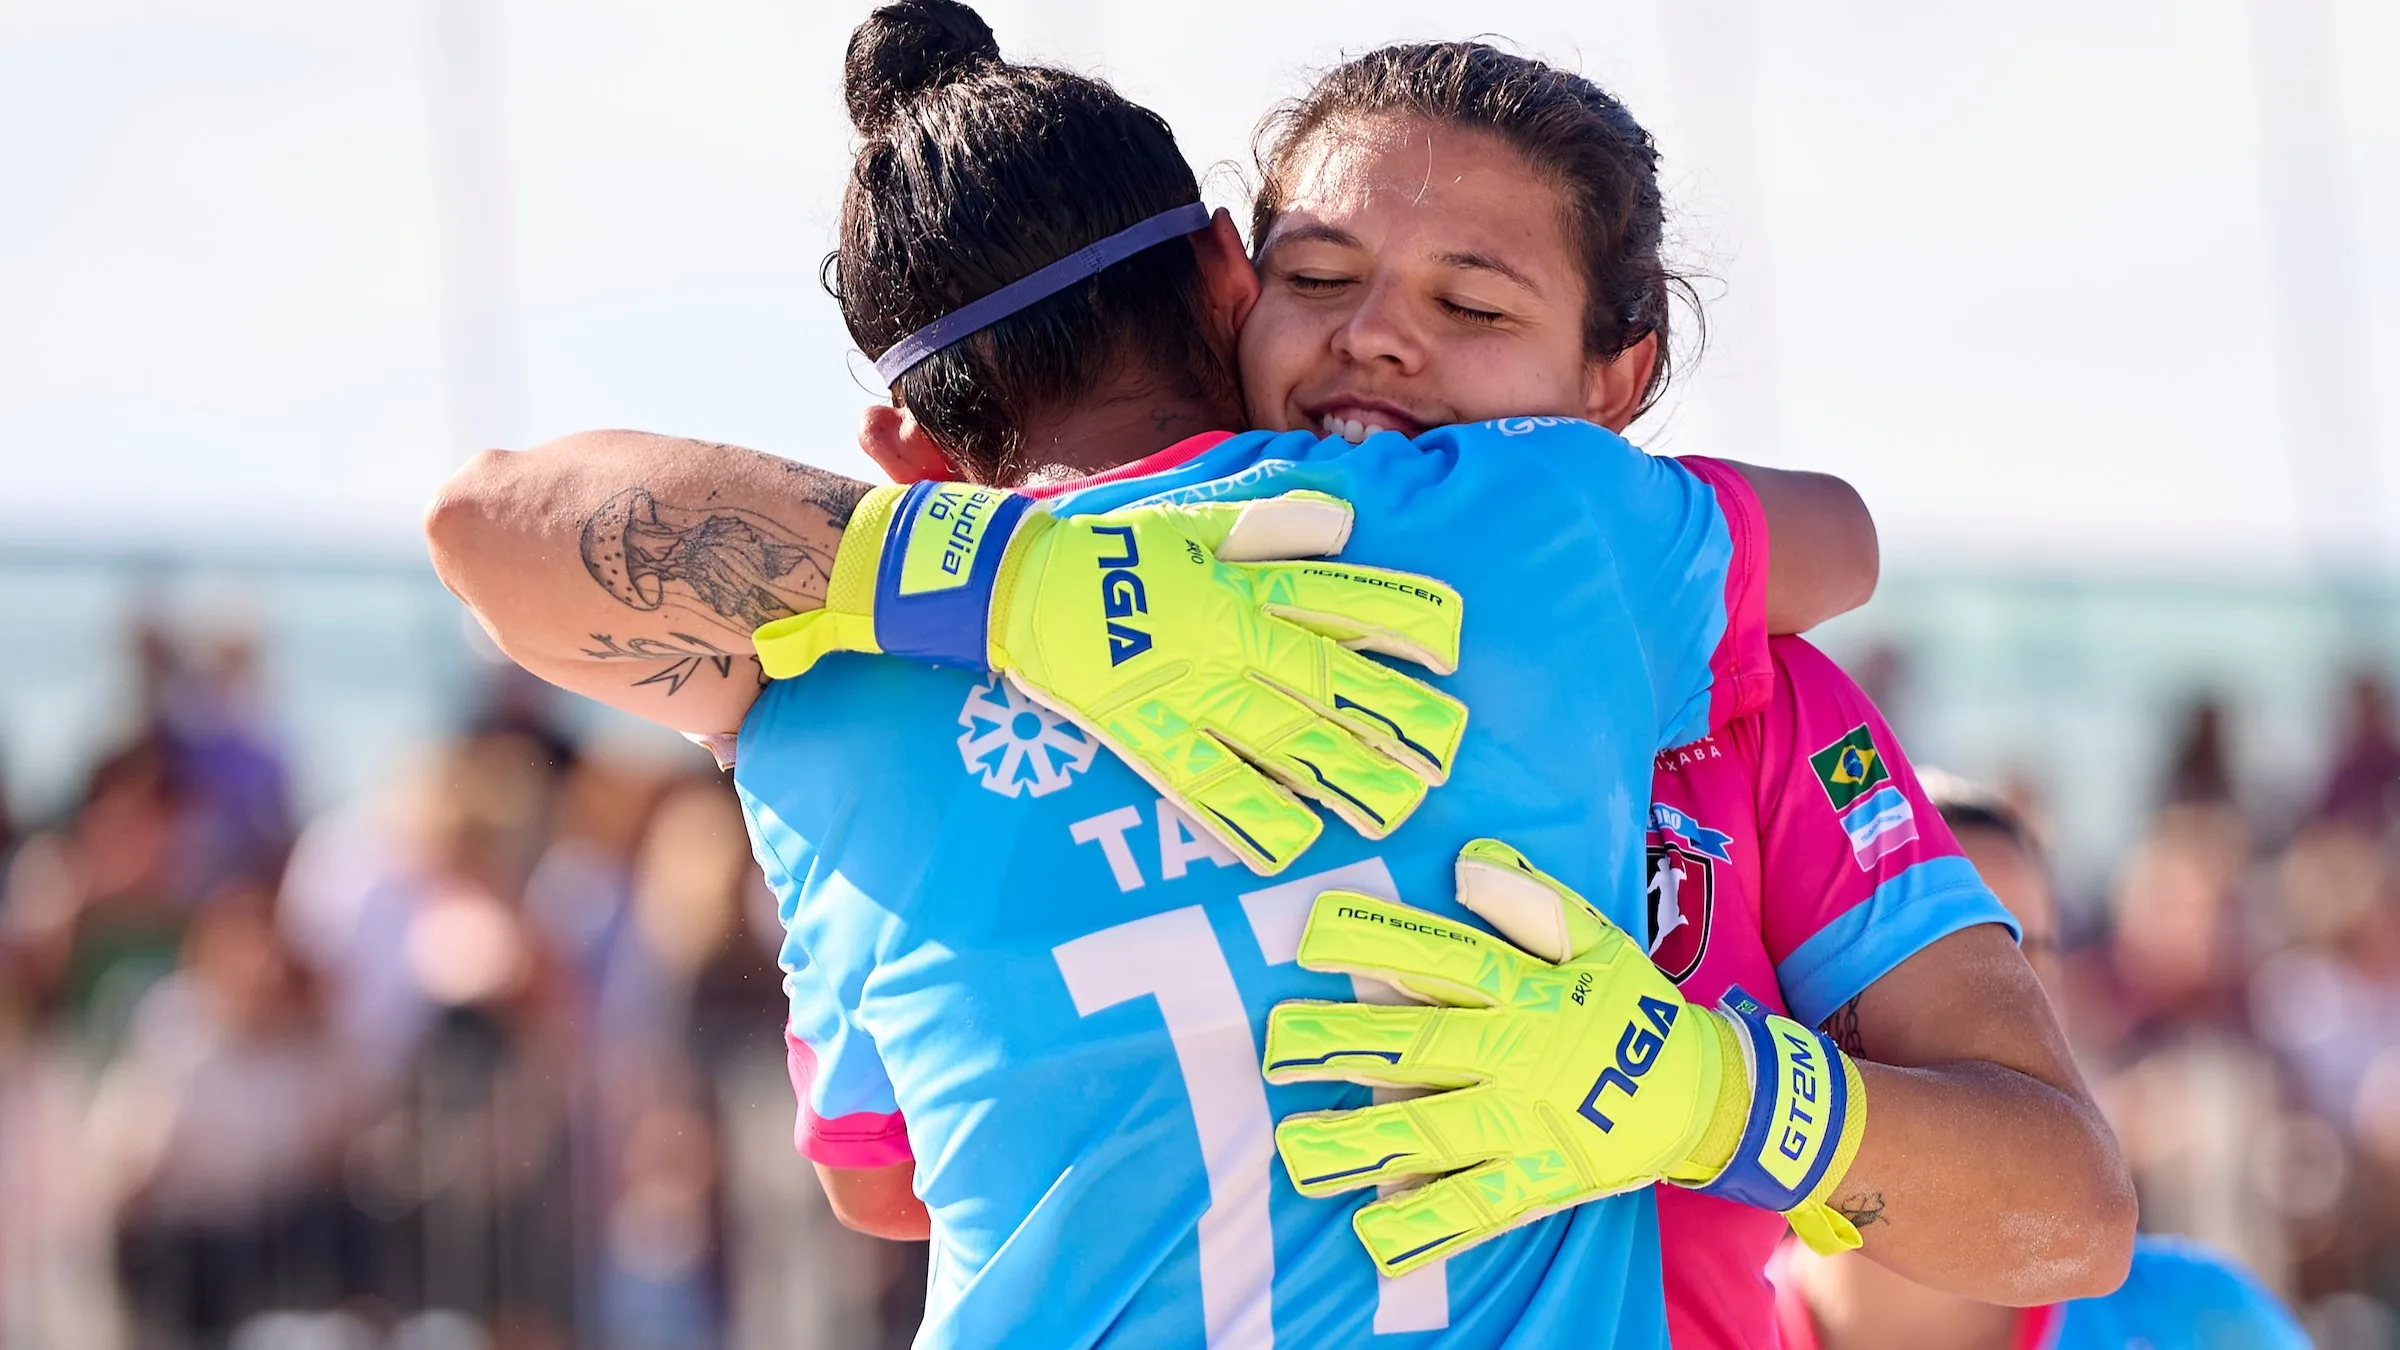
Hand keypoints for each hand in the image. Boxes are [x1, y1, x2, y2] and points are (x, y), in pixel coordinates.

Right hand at [752, 482, 1467, 874]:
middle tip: (1448, 750)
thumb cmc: (1105, 547)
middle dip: (1394, 719)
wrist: (1004, 581)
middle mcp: (1224, 638)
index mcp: (1240, 581)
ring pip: (1280, 742)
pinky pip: (1203, 787)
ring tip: (1395, 808)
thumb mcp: (1189, 514)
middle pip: (1327, 683)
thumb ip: (1268, 522)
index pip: (1341, 598)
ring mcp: (1184, 692)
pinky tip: (1292, 846)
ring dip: (1343, 776)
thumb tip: (1343, 522)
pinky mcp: (1142, 737)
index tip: (1450, 645)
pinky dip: (1248, 820)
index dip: (1401, 622)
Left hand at [1262, 839, 1865, 1276]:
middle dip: (1346, 1045)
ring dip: (1363, 1142)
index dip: (1379, 942)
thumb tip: (1467, 863)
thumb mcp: (1600, 939)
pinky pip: (1476, 1208)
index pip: (1447, 958)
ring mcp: (1528, 1124)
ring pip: (1435, 1134)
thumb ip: (1533, 904)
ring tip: (1297, 1148)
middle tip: (1276, 1046)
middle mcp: (1520, 1056)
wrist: (1708, 1095)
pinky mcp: (1542, 1182)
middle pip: (1424, 1047)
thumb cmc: (1631, 1007)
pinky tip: (1371, 1228)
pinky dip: (1427, 1222)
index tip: (1310, 938)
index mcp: (1530, 990)